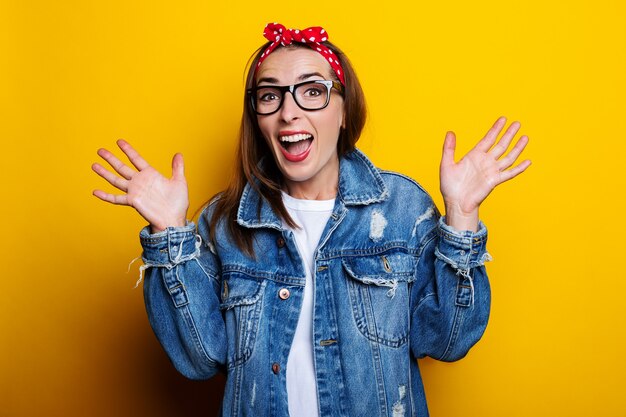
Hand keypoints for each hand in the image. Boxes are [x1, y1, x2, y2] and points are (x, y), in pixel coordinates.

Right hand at [92, 140, 188, 232]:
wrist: (174, 219)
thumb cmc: (178, 203)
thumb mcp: (179, 182)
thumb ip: (177, 167)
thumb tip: (179, 154)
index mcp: (150, 175)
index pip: (136, 159)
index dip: (128, 150)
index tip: (119, 141)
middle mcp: (140, 182)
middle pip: (122, 167)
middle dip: (111, 159)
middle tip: (100, 150)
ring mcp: (135, 191)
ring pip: (116, 180)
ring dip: (105, 173)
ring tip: (94, 165)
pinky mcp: (133, 201)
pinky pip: (116, 198)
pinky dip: (105, 195)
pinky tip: (95, 191)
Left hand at [439, 116, 530, 230]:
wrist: (455, 203)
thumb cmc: (450, 186)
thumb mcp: (446, 164)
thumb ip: (449, 148)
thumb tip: (450, 132)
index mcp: (474, 155)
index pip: (488, 139)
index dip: (495, 129)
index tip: (503, 119)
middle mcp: (485, 161)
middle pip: (500, 145)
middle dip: (509, 134)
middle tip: (517, 123)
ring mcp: (491, 171)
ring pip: (508, 157)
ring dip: (517, 148)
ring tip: (525, 137)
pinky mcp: (495, 181)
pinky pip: (509, 173)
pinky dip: (519, 168)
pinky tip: (528, 161)